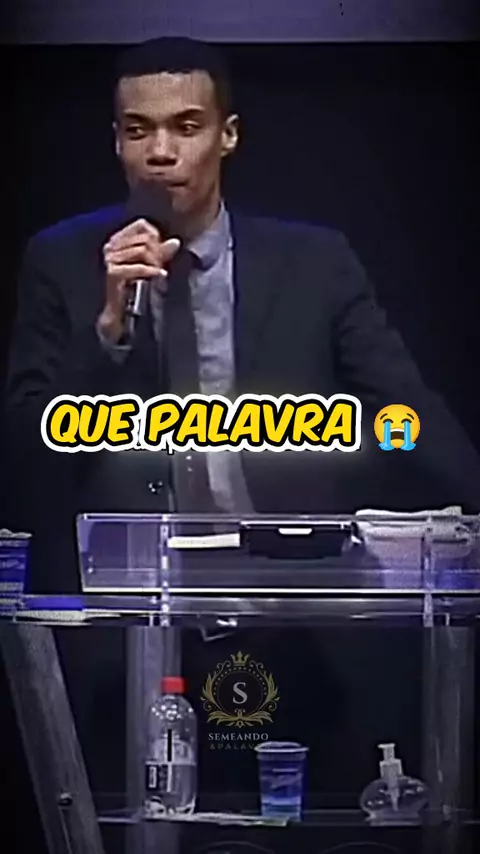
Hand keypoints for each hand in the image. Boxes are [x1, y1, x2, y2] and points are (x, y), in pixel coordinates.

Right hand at [97, 218, 180, 342]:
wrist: (121, 312)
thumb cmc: (135, 289)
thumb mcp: (151, 266)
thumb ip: (161, 253)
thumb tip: (175, 242)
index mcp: (117, 241)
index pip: (141, 225)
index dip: (155, 236)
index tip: (160, 253)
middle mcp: (111, 247)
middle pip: (144, 239)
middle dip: (158, 253)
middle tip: (161, 267)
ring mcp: (110, 259)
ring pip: (143, 250)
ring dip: (155, 263)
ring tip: (159, 273)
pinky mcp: (113, 273)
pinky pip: (139, 267)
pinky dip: (152, 271)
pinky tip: (161, 275)